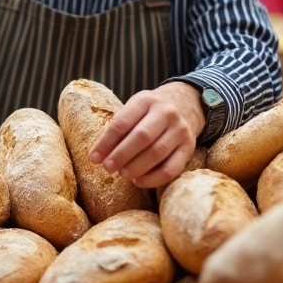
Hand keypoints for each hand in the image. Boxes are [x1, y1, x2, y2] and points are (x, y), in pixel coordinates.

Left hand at [88, 81, 204, 187]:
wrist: (185, 104)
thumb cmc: (149, 112)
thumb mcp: (134, 109)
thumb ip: (119, 128)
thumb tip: (99, 156)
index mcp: (145, 100)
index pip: (122, 122)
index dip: (106, 142)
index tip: (94, 158)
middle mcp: (166, 113)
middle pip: (141, 137)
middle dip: (121, 155)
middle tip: (108, 168)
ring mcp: (180, 130)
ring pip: (157, 153)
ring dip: (137, 167)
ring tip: (122, 175)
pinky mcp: (189, 147)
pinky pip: (172, 168)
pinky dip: (153, 178)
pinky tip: (139, 182)